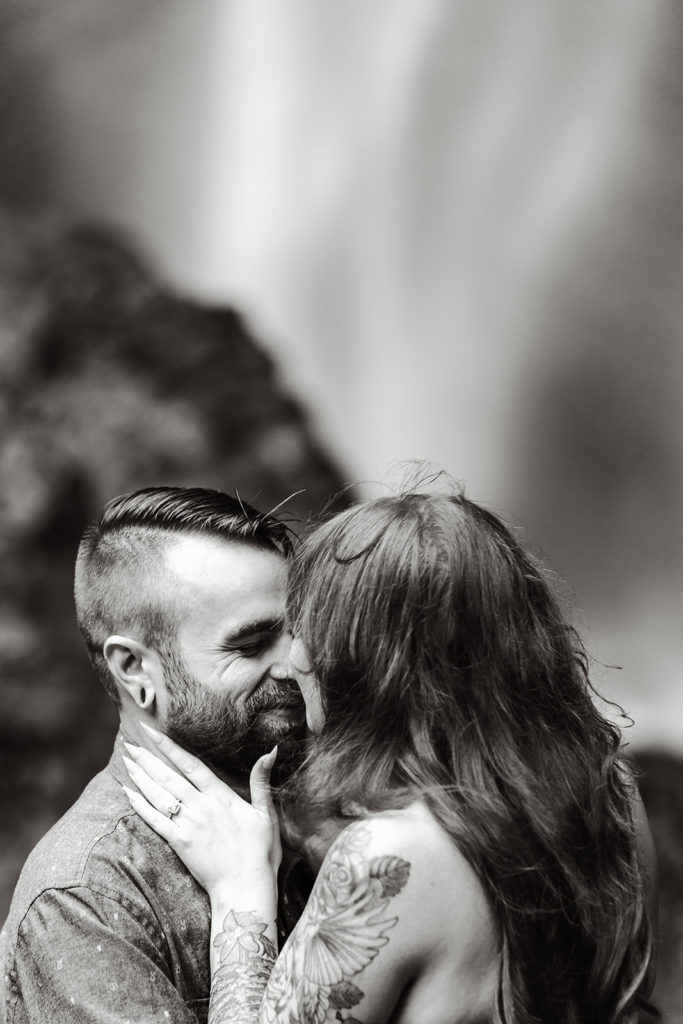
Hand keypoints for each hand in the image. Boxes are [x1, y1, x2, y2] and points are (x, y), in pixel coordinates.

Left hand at [121, 725, 281, 900]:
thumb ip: (262, 781)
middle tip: (128, 744)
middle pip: (169, 777)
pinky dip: (140, 806)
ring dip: (141, 778)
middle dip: (147, 759)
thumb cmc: (260, 853)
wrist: (245, 888)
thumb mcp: (266, 813)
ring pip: (159, 796)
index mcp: (221, 796)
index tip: (152, 732)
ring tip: (126, 762)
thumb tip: (271, 750)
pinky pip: (155, 821)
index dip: (170, 747)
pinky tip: (128, 794)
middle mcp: (201, 807)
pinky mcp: (180, 844)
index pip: (191, 765)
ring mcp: (188, 825)